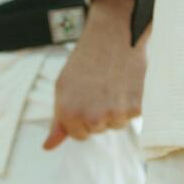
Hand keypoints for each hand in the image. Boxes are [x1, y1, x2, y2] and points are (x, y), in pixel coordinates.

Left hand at [43, 0, 144, 149]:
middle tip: (101, 87)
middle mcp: (91, 118)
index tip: (87, 98)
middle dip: (101, 113)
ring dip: (118, 109)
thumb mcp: (63, 88)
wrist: (113, 35)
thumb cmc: (86, 60)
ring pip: (118, 124)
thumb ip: (58, 121)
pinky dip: (133, 101)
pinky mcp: (136, 108)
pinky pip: (134, 115)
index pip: (79, 136)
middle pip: (100, 130)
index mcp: (68, 115)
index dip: (83, 118)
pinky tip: (126, 83)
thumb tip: (48, 147)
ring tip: (114, 83)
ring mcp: (115, 115)